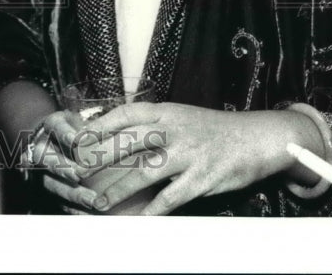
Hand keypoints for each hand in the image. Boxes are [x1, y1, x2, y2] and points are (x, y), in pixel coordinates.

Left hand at [39, 102, 314, 214]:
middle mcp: (174, 130)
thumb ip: (147, 122)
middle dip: (99, 156)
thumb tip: (106, 126)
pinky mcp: (203, 178)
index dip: (99, 125)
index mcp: (165, 112)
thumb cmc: (208, 128)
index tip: (76, 138)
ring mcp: (189, 154)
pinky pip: (173, 196)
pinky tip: (139, 219)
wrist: (256, 137)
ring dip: (119, 188)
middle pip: (129, 141)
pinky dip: (154, 209)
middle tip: (75, 171)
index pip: (125, 114)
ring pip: (146, 171)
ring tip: (98, 202)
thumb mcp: (177, 115)